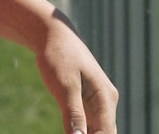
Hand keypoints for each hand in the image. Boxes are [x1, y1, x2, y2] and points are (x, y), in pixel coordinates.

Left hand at [33, 11, 117, 133]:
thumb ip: (73, 113)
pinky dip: (81, 132)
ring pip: (97, 130)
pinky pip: (87, 124)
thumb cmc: (59, 56)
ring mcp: (97, 102)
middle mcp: (106, 101)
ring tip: (71, 133)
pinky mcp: (85, 102)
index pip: (106, 132)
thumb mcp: (64, 85)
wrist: (52, 35)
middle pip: (105, 133)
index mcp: (106, 97)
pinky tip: (70, 132)